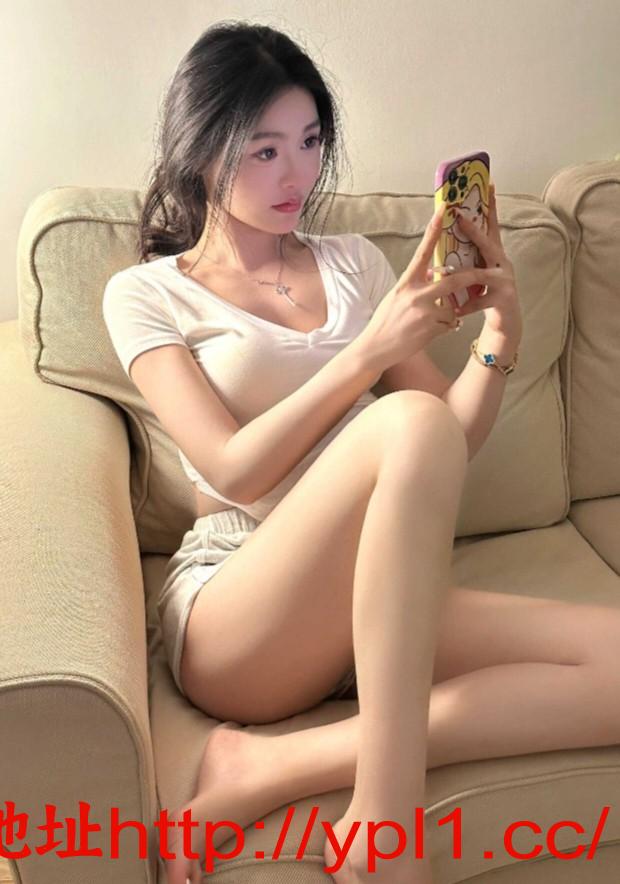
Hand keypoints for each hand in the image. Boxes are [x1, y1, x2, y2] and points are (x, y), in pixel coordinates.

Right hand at [357, 202, 504, 374]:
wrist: (375, 347)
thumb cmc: (385, 321)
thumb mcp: (397, 297)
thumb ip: (416, 285)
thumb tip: (434, 274)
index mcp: (405, 283)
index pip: (422, 252)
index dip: (433, 230)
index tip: (443, 210)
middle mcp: (415, 295)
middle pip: (453, 281)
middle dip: (471, 278)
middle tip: (486, 273)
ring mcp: (424, 313)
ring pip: (452, 307)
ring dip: (449, 313)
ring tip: (430, 322)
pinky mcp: (431, 330)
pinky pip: (449, 325)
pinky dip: (444, 328)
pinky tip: (427, 333)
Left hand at [435, 184, 521, 342]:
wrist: (505, 324)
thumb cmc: (486, 298)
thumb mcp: (475, 277)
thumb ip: (466, 263)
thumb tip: (442, 252)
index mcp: (494, 256)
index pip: (491, 227)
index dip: (490, 207)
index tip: (488, 185)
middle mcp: (502, 264)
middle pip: (488, 243)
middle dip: (474, 230)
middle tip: (461, 217)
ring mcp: (506, 281)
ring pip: (481, 273)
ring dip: (462, 274)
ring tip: (444, 274)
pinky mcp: (504, 299)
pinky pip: (481, 300)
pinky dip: (467, 306)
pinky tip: (456, 311)